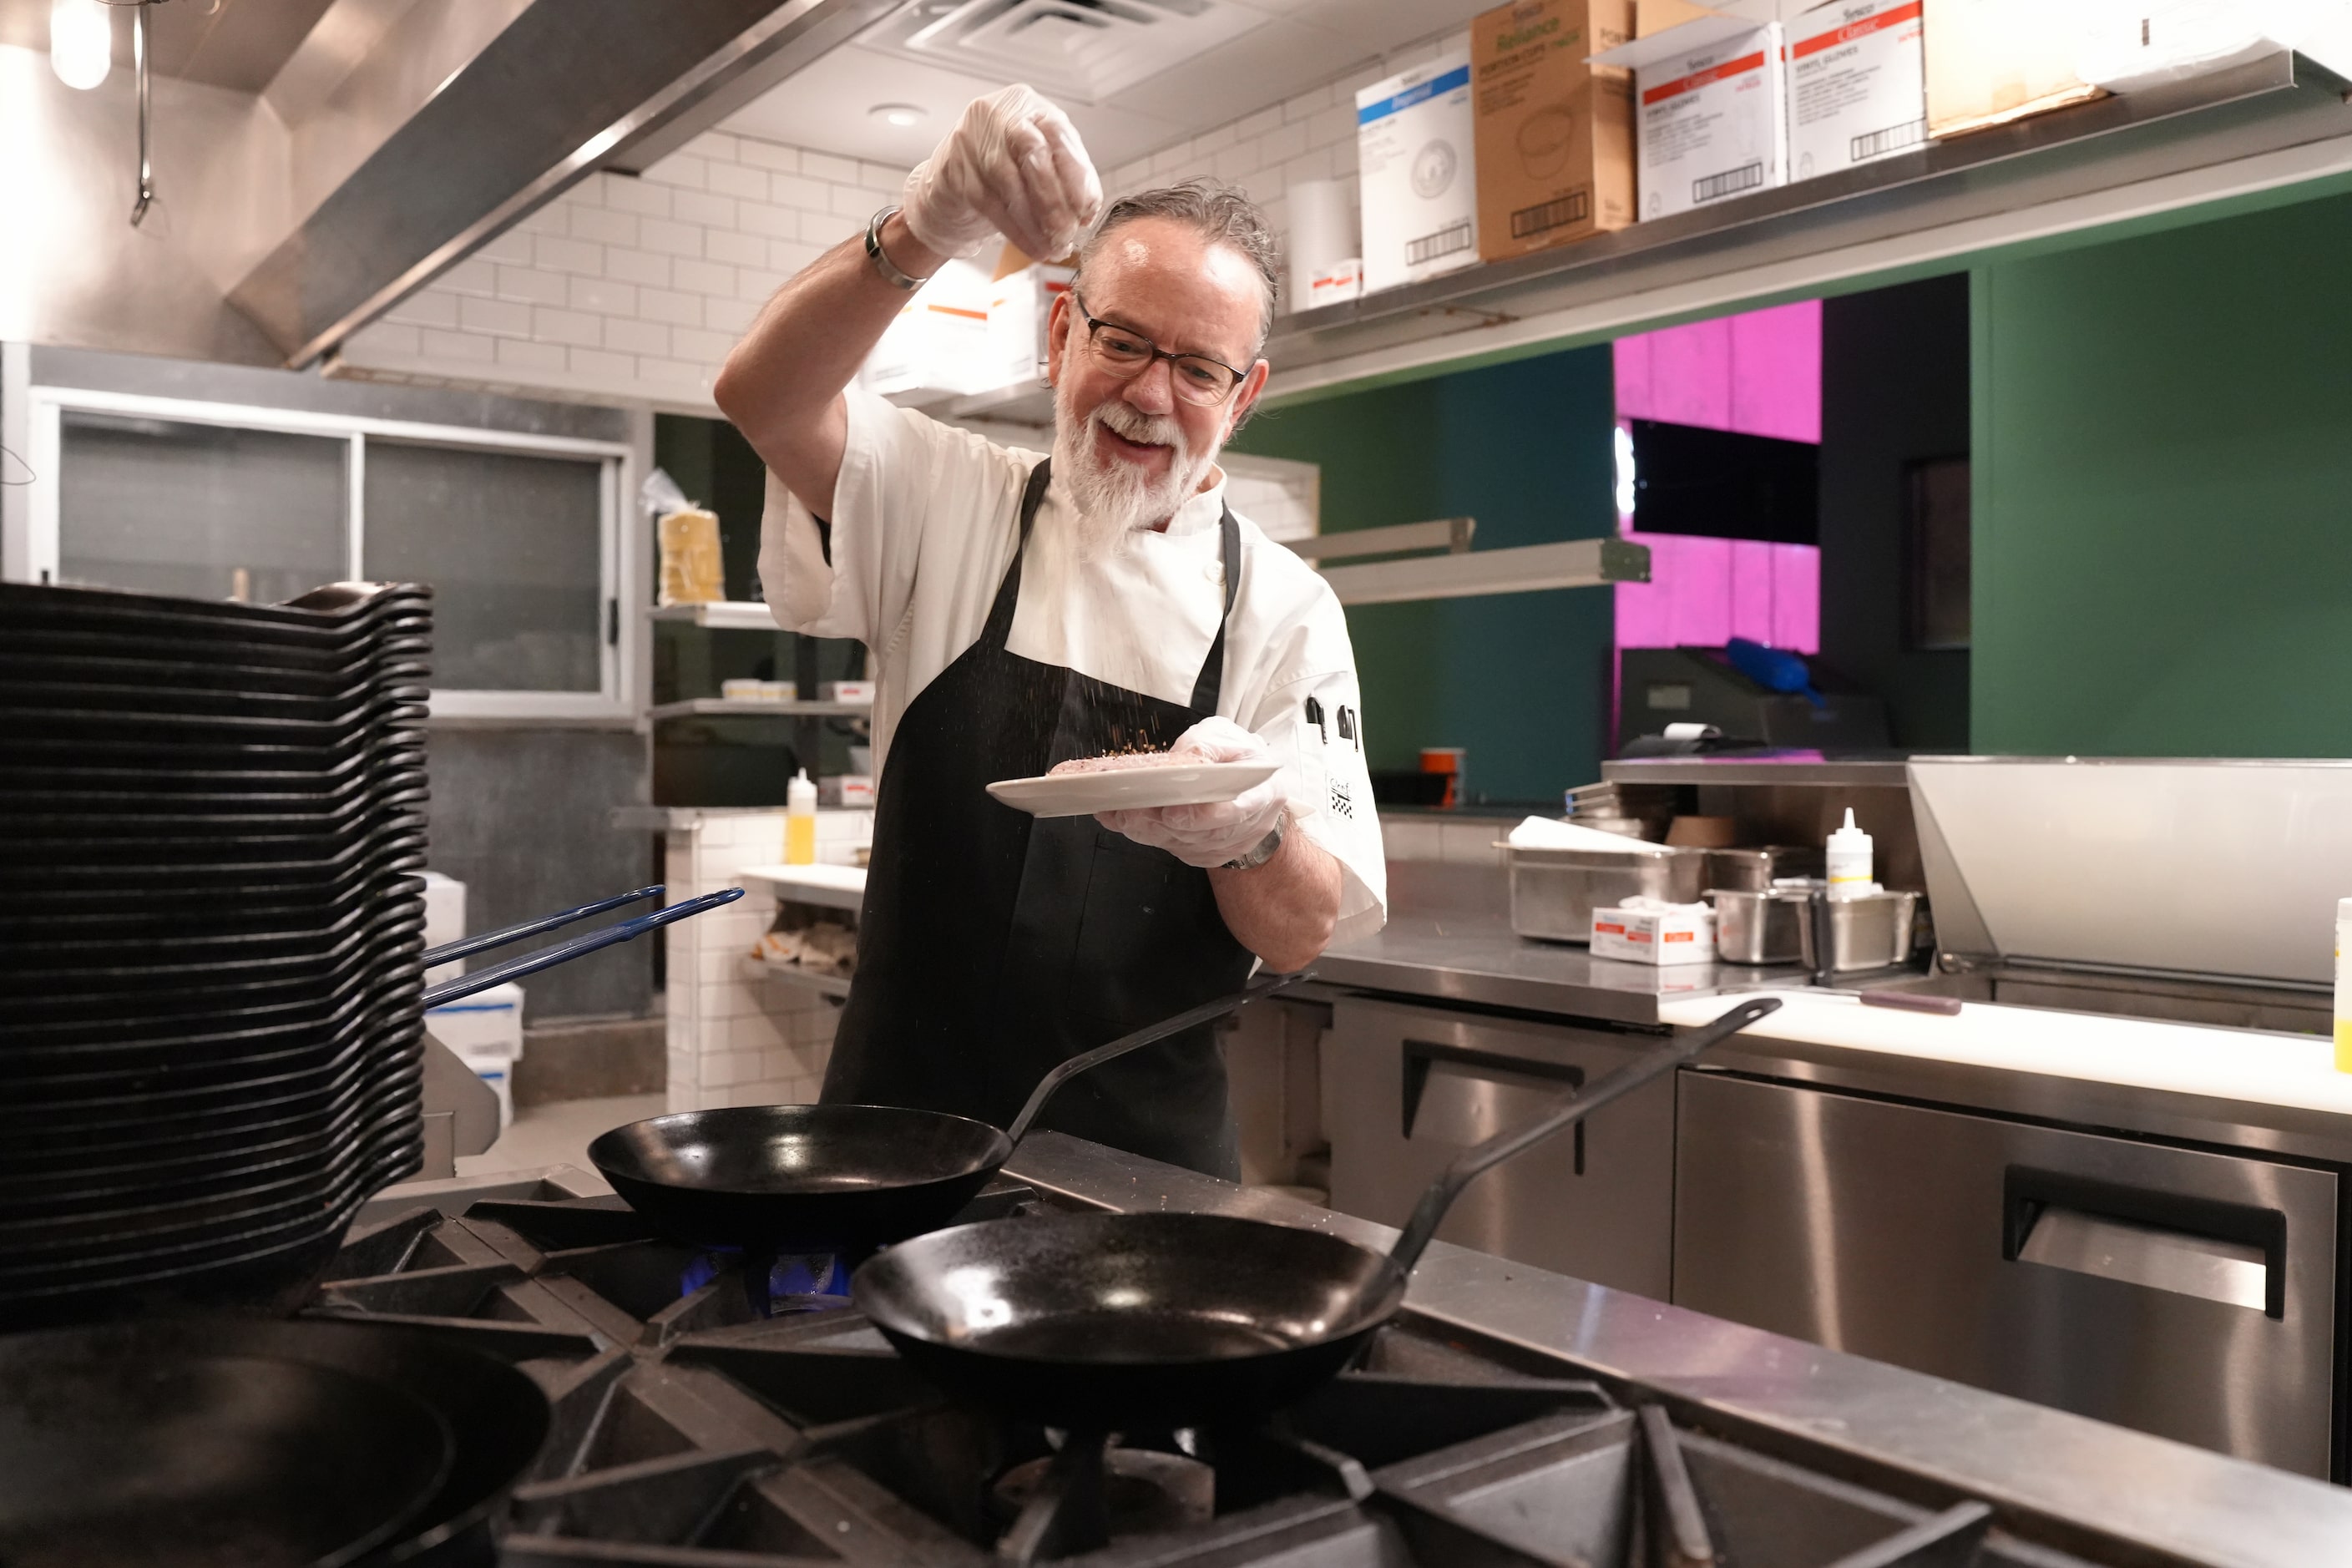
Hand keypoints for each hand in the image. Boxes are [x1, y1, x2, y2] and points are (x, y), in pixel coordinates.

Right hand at [899, 84, 1103, 261]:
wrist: (951, 176)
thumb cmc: (1005, 165)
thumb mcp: (1039, 159)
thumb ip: (1066, 173)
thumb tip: (1087, 209)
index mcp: (1027, 106)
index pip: (1058, 133)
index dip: (1076, 174)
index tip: (1087, 209)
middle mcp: (998, 115)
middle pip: (1033, 153)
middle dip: (1055, 199)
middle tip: (1068, 232)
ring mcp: (972, 140)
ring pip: (1010, 182)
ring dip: (1036, 222)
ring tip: (1053, 246)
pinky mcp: (956, 171)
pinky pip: (991, 206)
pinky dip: (1017, 232)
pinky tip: (1032, 247)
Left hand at [1098, 717, 1298, 870]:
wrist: (1252, 786)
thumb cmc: (1238, 758)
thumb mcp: (1227, 738)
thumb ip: (1205, 746)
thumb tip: (1179, 761)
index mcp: (1262, 793)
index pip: (1237, 811)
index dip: (1204, 815)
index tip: (1173, 812)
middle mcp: (1248, 826)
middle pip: (1203, 835)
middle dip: (1163, 825)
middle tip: (1131, 811)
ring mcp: (1227, 845)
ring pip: (1184, 845)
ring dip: (1149, 831)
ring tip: (1120, 813)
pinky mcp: (1207, 854)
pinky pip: (1175, 850)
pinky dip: (1146, 835)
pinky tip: (1123, 821)